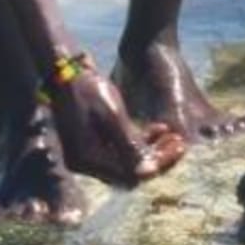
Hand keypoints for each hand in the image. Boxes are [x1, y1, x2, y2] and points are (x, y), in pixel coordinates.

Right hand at [51, 66, 184, 186]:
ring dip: (152, 150)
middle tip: (180, 143)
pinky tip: (160, 128)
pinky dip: (141, 142)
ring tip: (173, 135)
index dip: (158, 165)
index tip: (179, 148)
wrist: (64, 69)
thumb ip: (130, 145)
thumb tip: (150, 173)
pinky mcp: (93, 144)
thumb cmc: (87, 87)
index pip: (131, 176)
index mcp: (87, 160)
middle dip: (157, 158)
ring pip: (129, 161)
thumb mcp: (113, 115)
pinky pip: (121, 150)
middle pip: (131, 172)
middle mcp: (86, 163)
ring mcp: (89, 155)